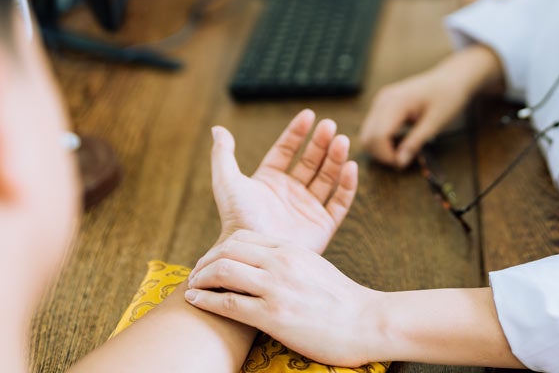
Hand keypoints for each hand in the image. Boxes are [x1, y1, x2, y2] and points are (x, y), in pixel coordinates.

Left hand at [185, 230, 383, 366]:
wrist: (367, 321)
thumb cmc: (342, 300)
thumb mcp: (314, 268)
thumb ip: (289, 262)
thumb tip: (265, 267)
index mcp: (291, 249)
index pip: (243, 237)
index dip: (219, 248)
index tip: (210, 261)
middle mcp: (281, 262)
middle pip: (227, 249)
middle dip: (204, 261)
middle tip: (195, 274)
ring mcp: (276, 288)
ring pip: (223, 271)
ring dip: (200, 279)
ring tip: (191, 288)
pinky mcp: (273, 315)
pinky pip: (228, 304)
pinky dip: (206, 301)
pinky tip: (196, 303)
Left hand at [210, 110, 356, 253]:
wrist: (254, 255)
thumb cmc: (238, 219)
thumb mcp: (228, 183)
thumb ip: (223, 155)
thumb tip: (218, 128)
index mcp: (271, 181)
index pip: (287, 151)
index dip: (297, 133)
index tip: (308, 115)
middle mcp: (291, 193)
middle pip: (311, 161)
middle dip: (321, 143)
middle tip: (330, 126)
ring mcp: (308, 208)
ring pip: (327, 177)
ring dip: (336, 158)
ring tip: (342, 141)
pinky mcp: (323, 226)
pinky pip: (340, 202)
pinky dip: (347, 185)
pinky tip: (350, 168)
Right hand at [359, 67, 469, 167]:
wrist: (451, 78)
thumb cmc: (448, 96)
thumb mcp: (435, 123)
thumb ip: (415, 143)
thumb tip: (399, 162)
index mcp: (396, 102)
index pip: (377, 136)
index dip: (387, 155)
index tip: (402, 163)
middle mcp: (383, 100)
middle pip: (367, 136)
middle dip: (381, 154)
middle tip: (402, 159)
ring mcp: (381, 100)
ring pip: (367, 133)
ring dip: (380, 148)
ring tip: (402, 151)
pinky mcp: (383, 104)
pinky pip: (373, 127)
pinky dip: (382, 139)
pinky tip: (399, 142)